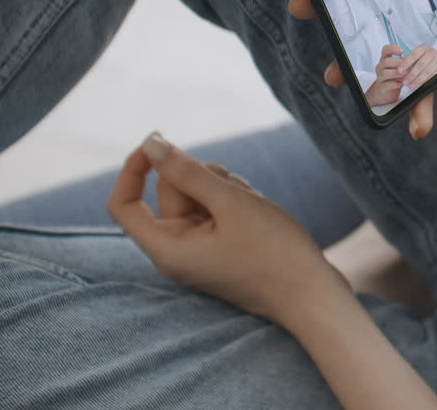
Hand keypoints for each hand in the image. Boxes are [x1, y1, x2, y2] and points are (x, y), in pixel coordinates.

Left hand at [108, 132, 348, 325]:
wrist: (313, 294)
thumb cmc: (273, 252)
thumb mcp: (231, 203)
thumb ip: (188, 171)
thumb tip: (151, 143)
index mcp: (167, 249)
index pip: (124, 204)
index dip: (134, 169)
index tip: (159, 142)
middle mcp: (177, 253)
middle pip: (169, 194)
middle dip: (200, 177)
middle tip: (234, 187)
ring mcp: (199, 251)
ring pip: (197, 198)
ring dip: (222, 188)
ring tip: (253, 205)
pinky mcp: (219, 248)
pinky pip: (214, 211)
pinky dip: (233, 201)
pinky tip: (258, 210)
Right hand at [365, 44, 405, 105]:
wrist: (387, 91)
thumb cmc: (396, 77)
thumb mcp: (401, 67)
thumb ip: (406, 62)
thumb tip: (417, 59)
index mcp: (386, 59)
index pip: (385, 50)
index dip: (393, 48)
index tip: (402, 50)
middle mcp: (381, 67)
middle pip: (386, 61)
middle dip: (399, 64)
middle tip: (409, 67)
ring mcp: (380, 77)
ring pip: (385, 73)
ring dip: (397, 74)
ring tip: (406, 76)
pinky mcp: (381, 87)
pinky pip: (386, 84)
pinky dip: (394, 84)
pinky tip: (401, 84)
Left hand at [395, 44, 436, 90]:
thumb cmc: (425, 60)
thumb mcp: (417, 58)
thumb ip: (409, 62)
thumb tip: (399, 70)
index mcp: (424, 48)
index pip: (414, 54)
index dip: (406, 63)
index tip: (399, 70)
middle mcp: (432, 52)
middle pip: (421, 64)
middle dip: (412, 74)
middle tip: (405, 82)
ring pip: (428, 71)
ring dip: (418, 80)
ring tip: (411, 86)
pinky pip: (435, 76)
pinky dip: (427, 81)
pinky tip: (421, 86)